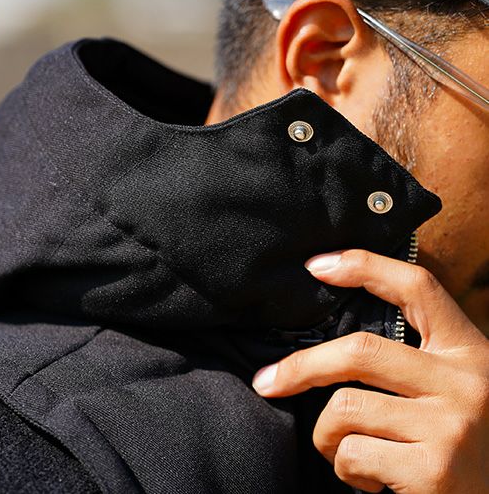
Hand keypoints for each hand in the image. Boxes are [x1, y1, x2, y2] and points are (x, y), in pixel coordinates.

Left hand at [251, 249, 488, 492]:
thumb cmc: (462, 447)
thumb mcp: (452, 389)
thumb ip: (414, 363)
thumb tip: (331, 345)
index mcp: (467, 350)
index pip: (416, 287)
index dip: (364, 265)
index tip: (316, 266)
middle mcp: (465, 381)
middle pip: (360, 350)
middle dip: (301, 366)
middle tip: (268, 381)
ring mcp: (451, 426)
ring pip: (345, 409)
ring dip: (327, 436)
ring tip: (347, 451)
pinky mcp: (435, 471)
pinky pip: (353, 455)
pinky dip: (346, 470)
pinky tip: (371, 482)